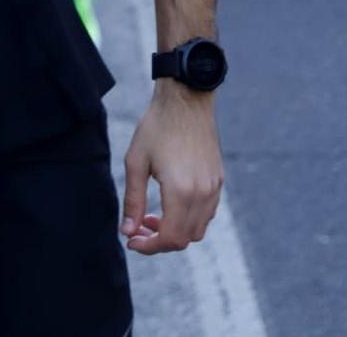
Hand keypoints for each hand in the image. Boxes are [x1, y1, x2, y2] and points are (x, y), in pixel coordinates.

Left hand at [122, 82, 223, 254]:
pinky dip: (189, 218)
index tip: (132, 241)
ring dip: (175, 230)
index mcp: (181, 191)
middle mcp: (203, 194)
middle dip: (160, 241)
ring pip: (198, 229)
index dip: (150, 247)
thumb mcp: (136, 162)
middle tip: (138, 228)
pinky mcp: (218, 180)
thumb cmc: (157, 127)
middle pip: (185, 238)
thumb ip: (132, 201)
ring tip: (152, 216)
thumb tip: (127, 231)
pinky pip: (207, 213)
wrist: (186, 99)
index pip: (170, 238)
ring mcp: (214, 187)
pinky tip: (170, 203)